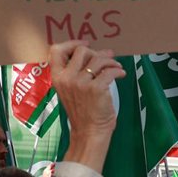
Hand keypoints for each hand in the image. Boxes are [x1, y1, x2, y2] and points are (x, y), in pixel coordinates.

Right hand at [50, 41, 124, 171]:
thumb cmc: (83, 113)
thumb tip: (102, 52)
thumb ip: (78, 72)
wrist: (89, 132)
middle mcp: (67, 78)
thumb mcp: (72, 90)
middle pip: (81, 50)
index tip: (86, 45)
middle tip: (107, 58)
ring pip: (98, 59)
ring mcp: (81, 83)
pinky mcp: (96, 88)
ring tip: (116, 67)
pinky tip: (121, 74)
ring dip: (111, 61)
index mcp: (57, 78)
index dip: (72, 43)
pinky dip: (118, 71)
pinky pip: (110, 71)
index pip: (56, 50)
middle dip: (97, 52)